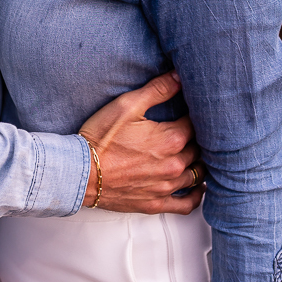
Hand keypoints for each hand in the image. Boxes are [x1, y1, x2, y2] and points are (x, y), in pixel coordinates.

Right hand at [79, 73, 205, 214]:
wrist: (81, 172)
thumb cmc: (102, 138)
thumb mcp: (127, 105)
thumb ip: (158, 89)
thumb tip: (180, 76)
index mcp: (171, 139)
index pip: (197, 124)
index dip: (196, 115)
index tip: (193, 110)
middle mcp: (174, 164)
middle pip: (200, 149)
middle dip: (199, 138)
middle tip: (195, 130)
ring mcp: (167, 186)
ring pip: (198, 174)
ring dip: (200, 163)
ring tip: (197, 154)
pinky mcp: (157, 203)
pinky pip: (188, 204)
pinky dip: (197, 195)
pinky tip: (198, 187)